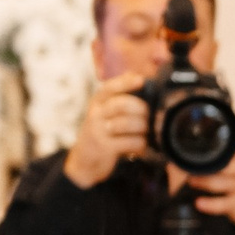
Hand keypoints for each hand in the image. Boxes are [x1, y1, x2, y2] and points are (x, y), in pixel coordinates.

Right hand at [63, 69, 153, 188]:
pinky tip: (141, 145)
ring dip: (143, 127)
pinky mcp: (105, 148)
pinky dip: (141, 144)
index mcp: (98, 101)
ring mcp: (99, 131)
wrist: (85, 159)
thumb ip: (119, 95)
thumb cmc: (101, 131)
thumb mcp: (104, 111)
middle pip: (122, 104)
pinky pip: (131, 142)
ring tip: (146, 132)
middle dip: (141, 109)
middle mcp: (96, 113)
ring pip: (128, 123)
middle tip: (149, 115)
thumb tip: (135, 75)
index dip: (126, 83)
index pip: (110, 87)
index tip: (141, 80)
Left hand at [176, 150, 234, 230]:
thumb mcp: (230, 168)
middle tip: (186, 167)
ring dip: (204, 182)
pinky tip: (199, 204)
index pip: (222, 150)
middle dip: (204, 166)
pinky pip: (223, 204)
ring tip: (189, 182)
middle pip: (224, 165)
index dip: (206, 151)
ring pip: (222, 183)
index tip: (187, 152)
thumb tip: (173, 164)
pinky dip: (211, 204)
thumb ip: (209, 163)